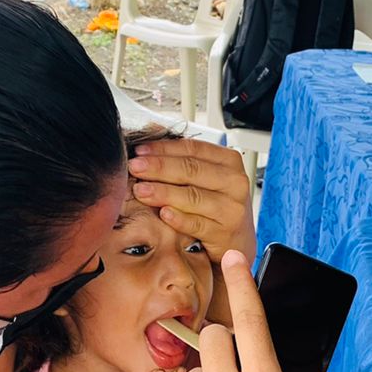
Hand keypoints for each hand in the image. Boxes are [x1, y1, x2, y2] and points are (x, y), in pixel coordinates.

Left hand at [126, 139, 255, 266]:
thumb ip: (182, 157)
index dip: (164, 148)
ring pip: (193, 196)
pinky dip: (179, 218)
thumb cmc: (216, 207)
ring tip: (140, 190)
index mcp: (229, 162)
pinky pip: (197, 223)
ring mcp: (232, 209)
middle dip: (159, 167)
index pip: (193, 149)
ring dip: (163, 192)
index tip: (140, 150)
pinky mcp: (225, 233)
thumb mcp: (206, 178)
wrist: (236, 243)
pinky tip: (163, 213)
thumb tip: (152, 128)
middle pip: (192, 169)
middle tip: (135, 167)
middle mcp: (235, 183)